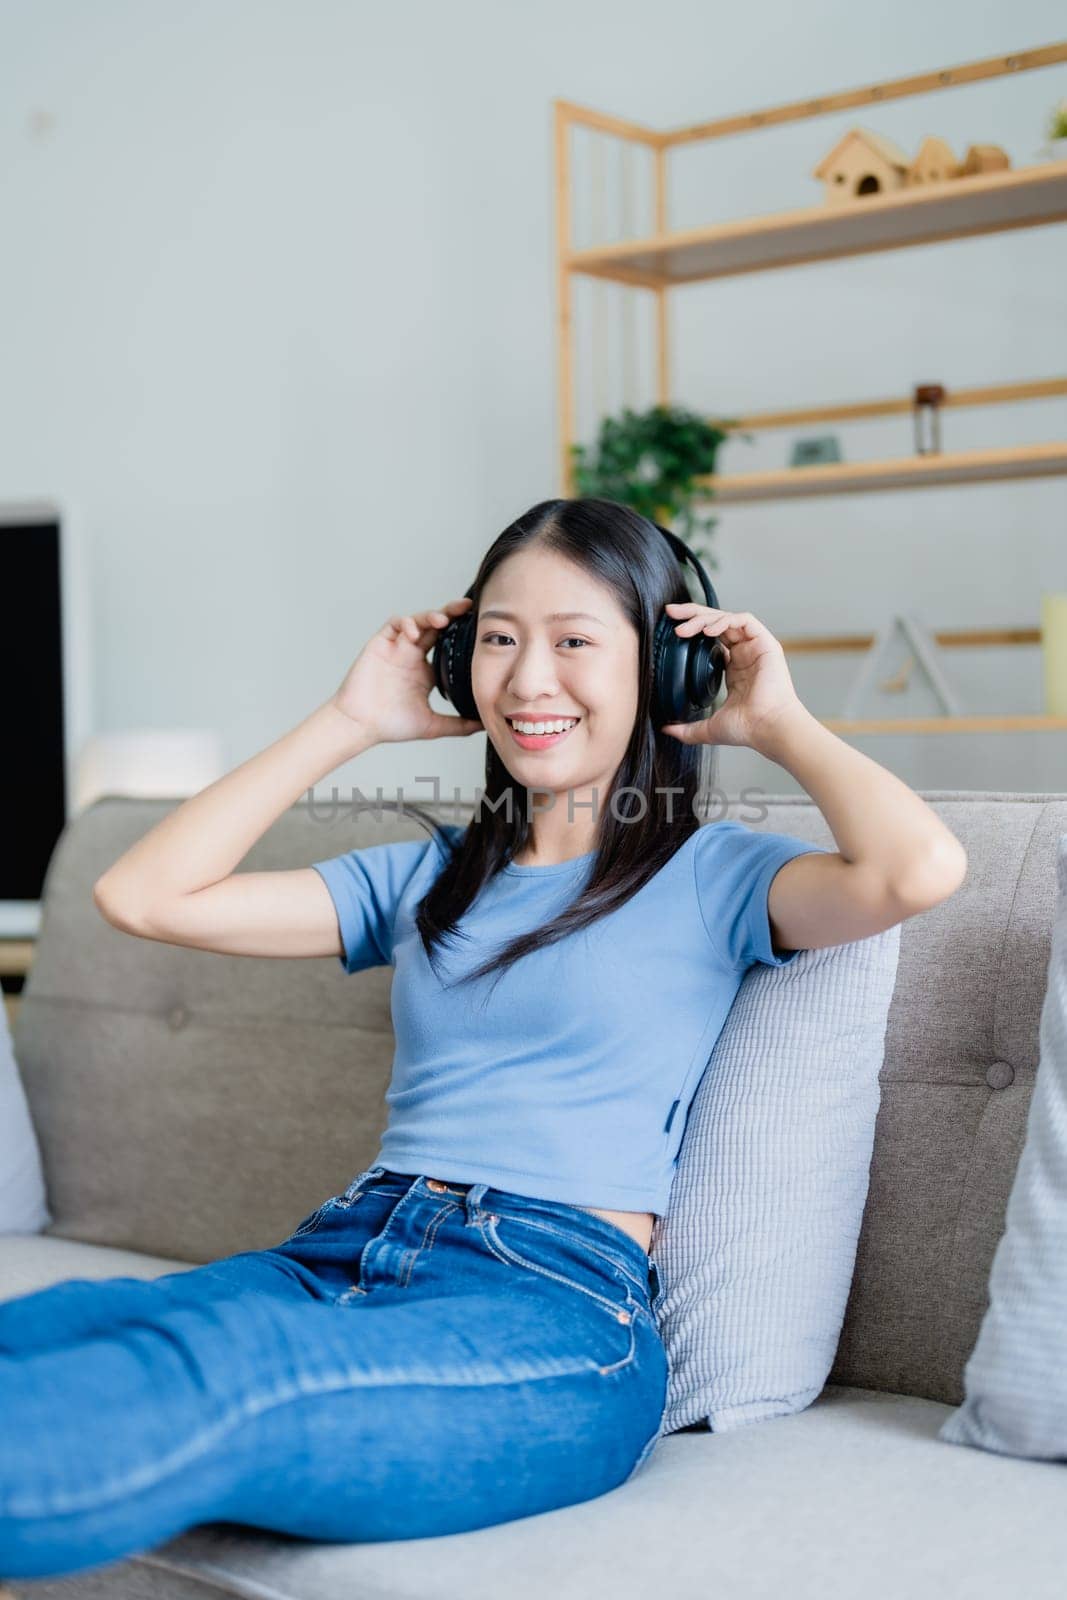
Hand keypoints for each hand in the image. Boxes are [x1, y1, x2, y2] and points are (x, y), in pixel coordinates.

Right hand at [332, 598, 484, 743]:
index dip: (461, 633)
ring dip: (430, 615)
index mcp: (425, 670)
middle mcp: (411, 655)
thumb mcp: (432, 725)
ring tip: (442, 620)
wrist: (360, 726)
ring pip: (417, 621)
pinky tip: (414, 635)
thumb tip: (484, 725)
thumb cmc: (390, 726)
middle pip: (435, 626)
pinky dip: (406, 623)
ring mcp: (396, 648)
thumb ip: (458, 725)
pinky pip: (394, 624)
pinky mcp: (379, 645)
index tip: (480, 629)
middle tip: (468, 607)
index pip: (447, 644)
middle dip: (451, 613)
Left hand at [658, 603, 804, 751]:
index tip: (672, 628)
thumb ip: (687, 729)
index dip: (692, 630)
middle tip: (671, 613)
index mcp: (734, 668)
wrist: (767, 728)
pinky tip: (708, 631)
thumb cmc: (747, 728)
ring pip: (727, 618)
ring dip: (704, 618)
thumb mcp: (709, 728)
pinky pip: (744, 620)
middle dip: (692, 614)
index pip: (712, 638)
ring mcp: (756, 647)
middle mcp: (745, 654)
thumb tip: (666, 729)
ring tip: (683, 628)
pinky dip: (724, 621)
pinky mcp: (766, 643)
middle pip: (716, 623)